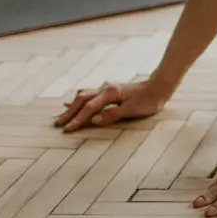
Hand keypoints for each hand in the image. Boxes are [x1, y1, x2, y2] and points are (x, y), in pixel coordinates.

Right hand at [53, 78, 172, 131]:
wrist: (158, 87)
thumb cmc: (148, 100)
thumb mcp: (133, 110)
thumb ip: (112, 115)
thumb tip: (93, 121)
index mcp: (110, 93)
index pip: (89, 108)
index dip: (78, 119)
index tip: (67, 130)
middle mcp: (105, 89)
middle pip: (81, 100)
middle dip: (69, 113)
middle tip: (58, 125)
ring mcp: (106, 89)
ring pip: (83, 97)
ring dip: (72, 107)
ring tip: (62, 117)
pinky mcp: (108, 91)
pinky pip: (88, 95)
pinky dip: (78, 101)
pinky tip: (70, 103)